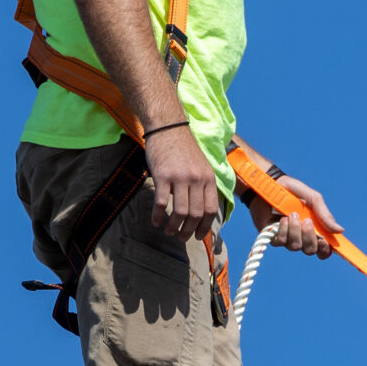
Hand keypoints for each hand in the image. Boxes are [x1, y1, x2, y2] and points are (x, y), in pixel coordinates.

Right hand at [147, 124, 220, 241]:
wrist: (168, 127)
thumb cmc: (184, 148)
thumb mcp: (202, 165)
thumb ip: (203, 185)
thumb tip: (202, 210)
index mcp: (209, 178)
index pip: (211, 209)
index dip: (205, 227)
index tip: (198, 236)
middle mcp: (197, 179)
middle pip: (196, 214)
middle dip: (188, 231)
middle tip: (182, 238)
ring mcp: (180, 178)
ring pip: (180, 212)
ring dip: (174, 226)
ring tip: (169, 231)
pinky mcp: (163, 176)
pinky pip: (161, 202)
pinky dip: (158, 215)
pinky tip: (155, 221)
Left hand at [252, 176, 341, 258]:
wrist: (270, 184)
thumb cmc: (293, 191)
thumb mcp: (313, 199)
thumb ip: (325, 215)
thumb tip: (340, 231)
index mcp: (315, 228)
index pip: (323, 248)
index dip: (326, 250)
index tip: (325, 243)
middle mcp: (302, 236)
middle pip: (310, 250)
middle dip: (310, 238)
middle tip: (307, 221)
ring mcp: (287, 238)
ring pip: (296, 246)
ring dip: (295, 231)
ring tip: (292, 215)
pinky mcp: (274, 237)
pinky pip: (282, 242)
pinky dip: (284, 230)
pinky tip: (282, 219)